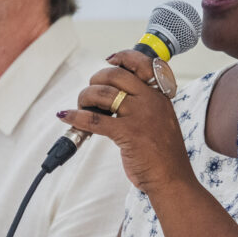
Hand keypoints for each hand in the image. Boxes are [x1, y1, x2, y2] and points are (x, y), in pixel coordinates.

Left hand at [60, 50, 196, 196]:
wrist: (172, 178)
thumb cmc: (164, 154)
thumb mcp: (162, 120)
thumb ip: (145, 105)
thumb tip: (114, 95)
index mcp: (160, 95)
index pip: (143, 63)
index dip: (123, 57)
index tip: (109, 60)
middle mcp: (151, 101)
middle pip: (115, 75)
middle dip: (96, 80)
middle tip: (90, 93)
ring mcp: (139, 116)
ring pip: (103, 94)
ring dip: (85, 98)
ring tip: (81, 107)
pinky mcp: (127, 134)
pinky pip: (94, 120)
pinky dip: (75, 116)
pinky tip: (65, 116)